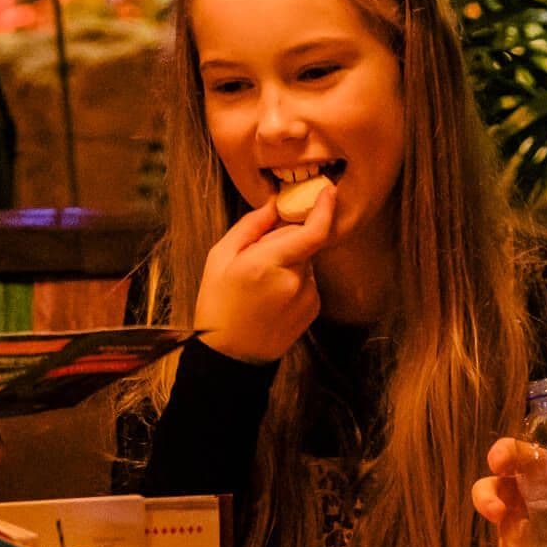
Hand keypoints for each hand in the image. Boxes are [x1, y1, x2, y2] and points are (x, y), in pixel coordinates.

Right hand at [191, 190, 339, 364]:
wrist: (230, 357)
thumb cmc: (217, 304)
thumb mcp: (219, 258)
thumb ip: (251, 226)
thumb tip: (275, 204)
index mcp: (267, 263)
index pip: (312, 231)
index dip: (325, 208)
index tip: (328, 190)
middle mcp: (293, 280)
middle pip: (304, 243)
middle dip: (287, 239)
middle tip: (258, 255)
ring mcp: (307, 297)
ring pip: (306, 262)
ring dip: (290, 261)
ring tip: (261, 283)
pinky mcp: (313, 309)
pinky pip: (308, 281)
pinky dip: (294, 280)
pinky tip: (271, 297)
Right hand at [472, 438, 546, 546]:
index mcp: (537, 473)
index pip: (515, 455)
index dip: (503, 454)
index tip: (499, 461)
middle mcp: (519, 495)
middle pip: (491, 487)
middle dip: (486, 496)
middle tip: (496, 509)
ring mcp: (514, 525)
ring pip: (497, 522)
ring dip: (500, 527)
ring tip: (511, 538)